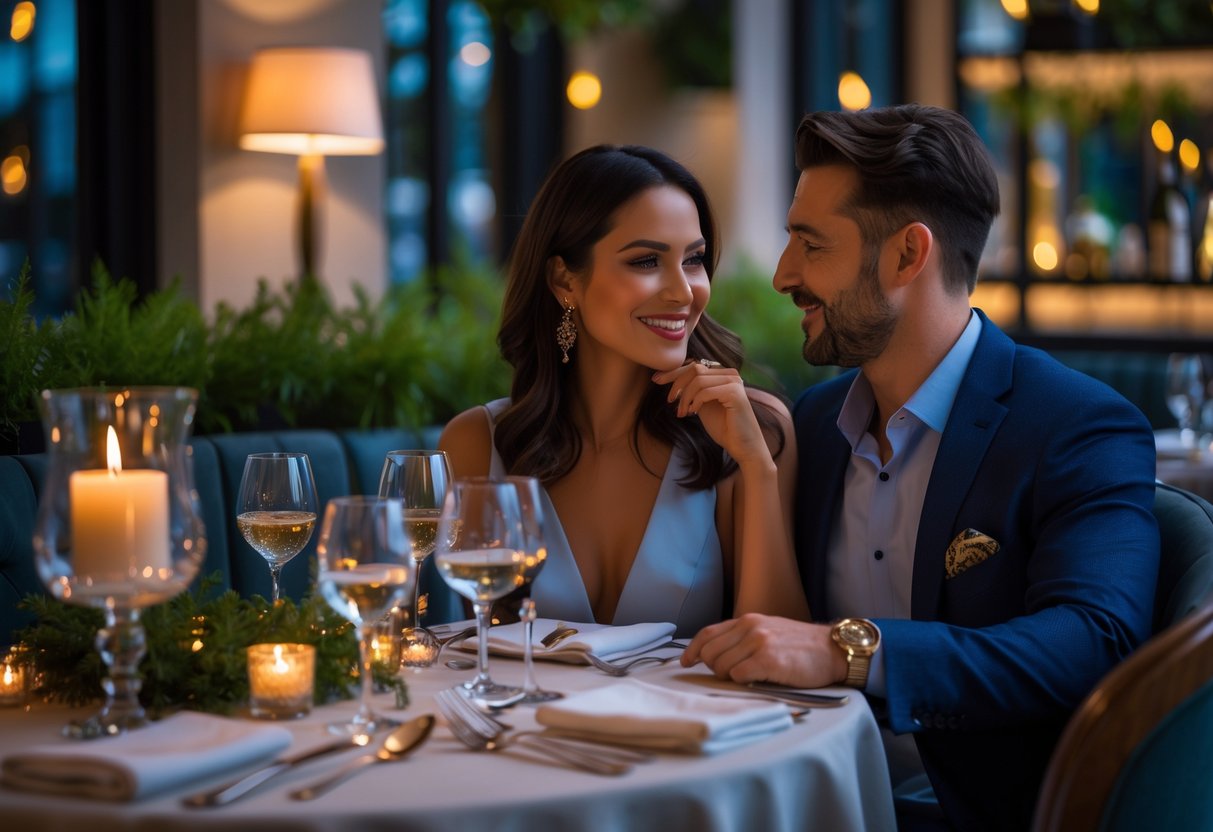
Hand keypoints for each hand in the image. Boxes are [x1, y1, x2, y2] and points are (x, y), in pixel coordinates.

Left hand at [651, 361, 769, 466]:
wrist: (743, 447)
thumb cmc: (724, 428)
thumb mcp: (703, 405)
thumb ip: (694, 391)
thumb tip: (674, 381)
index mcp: (723, 374)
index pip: (695, 365)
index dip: (673, 372)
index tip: (656, 380)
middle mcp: (731, 374)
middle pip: (695, 368)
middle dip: (676, 383)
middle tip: (669, 400)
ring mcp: (734, 382)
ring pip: (698, 380)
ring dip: (685, 397)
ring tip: (682, 412)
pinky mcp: (735, 392)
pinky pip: (705, 391)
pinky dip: (695, 402)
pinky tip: (693, 413)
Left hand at [681, 614, 846, 687]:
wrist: (832, 650)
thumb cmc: (801, 646)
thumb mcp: (769, 630)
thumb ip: (744, 637)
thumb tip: (718, 655)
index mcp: (747, 620)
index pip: (707, 633)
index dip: (692, 649)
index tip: (686, 662)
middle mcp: (749, 627)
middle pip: (710, 652)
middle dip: (713, 668)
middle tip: (730, 675)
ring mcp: (758, 643)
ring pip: (721, 666)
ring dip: (729, 677)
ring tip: (749, 677)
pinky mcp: (768, 660)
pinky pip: (738, 676)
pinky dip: (743, 682)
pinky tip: (758, 680)